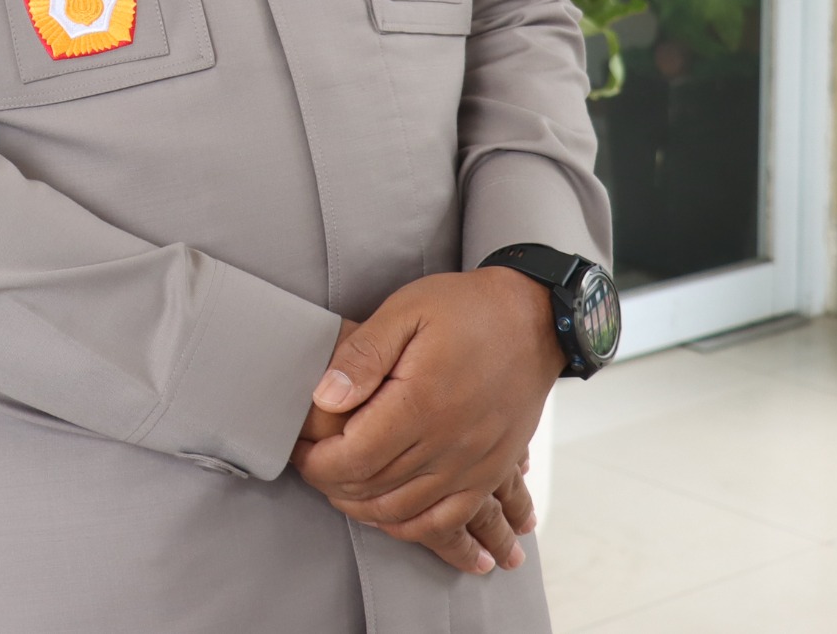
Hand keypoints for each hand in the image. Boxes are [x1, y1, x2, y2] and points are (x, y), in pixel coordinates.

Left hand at [290, 270, 559, 562]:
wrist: (535, 321)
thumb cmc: (467, 309)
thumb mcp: (407, 310)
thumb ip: (363, 354)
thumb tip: (325, 398)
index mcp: (422, 403)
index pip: (353, 459)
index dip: (316, 464)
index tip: (300, 451)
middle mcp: (449, 444)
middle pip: (373, 489)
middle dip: (332, 484)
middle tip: (311, 466)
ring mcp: (473, 464)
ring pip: (404, 512)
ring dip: (364, 508)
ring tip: (340, 487)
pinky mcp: (491, 472)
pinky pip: (448, 520)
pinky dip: (412, 528)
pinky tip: (390, 517)